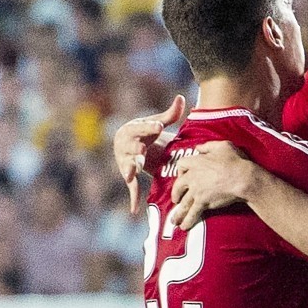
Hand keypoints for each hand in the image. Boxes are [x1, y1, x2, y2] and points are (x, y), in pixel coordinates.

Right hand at [114, 95, 184, 213]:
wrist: (134, 146)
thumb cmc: (147, 133)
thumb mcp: (157, 123)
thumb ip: (170, 114)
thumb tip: (182, 97)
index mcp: (132, 130)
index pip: (140, 128)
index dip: (149, 127)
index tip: (160, 126)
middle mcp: (125, 146)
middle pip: (130, 147)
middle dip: (135, 149)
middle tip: (142, 150)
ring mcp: (125, 162)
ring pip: (127, 165)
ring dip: (130, 168)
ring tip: (132, 172)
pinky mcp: (128, 176)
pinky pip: (131, 187)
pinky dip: (132, 198)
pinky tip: (134, 210)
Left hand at [169, 141, 253, 228]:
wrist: (243, 178)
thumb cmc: (235, 161)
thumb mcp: (222, 146)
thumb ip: (208, 146)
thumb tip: (199, 148)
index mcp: (196, 162)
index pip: (181, 165)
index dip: (181, 171)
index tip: (183, 175)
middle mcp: (193, 177)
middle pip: (178, 186)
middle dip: (176, 194)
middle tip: (176, 200)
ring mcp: (196, 191)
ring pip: (184, 202)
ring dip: (178, 213)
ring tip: (175, 220)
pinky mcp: (203, 202)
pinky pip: (192, 213)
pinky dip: (188, 220)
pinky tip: (184, 227)